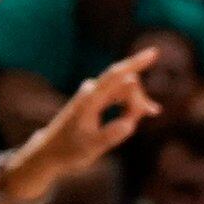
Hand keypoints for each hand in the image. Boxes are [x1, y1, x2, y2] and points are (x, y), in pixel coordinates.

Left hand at [12, 47, 165, 187]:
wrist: (50, 151)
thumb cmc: (69, 150)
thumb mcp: (92, 147)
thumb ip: (111, 134)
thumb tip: (130, 122)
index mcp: (90, 100)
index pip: (116, 75)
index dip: (135, 63)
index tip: (154, 53)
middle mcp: (91, 91)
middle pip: (126, 84)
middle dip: (138, 100)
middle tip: (139, 121)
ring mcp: (92, 93)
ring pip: (124, 89)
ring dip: (137, 102)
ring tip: (150, 115)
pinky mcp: (94, 99)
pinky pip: (119, 94)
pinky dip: (132, 103)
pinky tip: (145, 111)